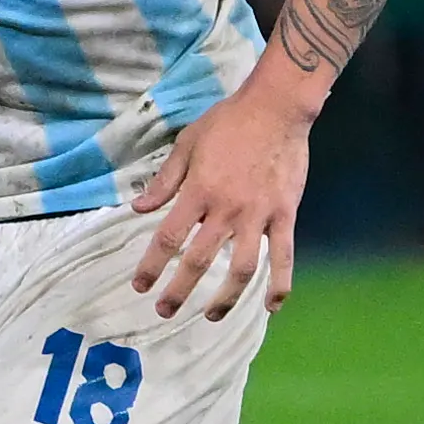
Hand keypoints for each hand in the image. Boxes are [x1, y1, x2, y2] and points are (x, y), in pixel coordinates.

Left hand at [128, 83, 314, 320]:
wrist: (277, 107)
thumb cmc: (228, 122)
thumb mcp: (187, 144)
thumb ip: (164, 181)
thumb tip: (138, 207)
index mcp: (198, 191)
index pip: (167, 238)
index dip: (151, 266)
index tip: (140, 286)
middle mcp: (227, 209)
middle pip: (199, 261)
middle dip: (180, 291)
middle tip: (165, 311)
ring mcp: (259, 214)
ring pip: (242, 268)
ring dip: (225, 298)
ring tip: (211, 316)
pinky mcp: (285, 214)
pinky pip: (284, 256)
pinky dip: (279, 284)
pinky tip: (271, 306)